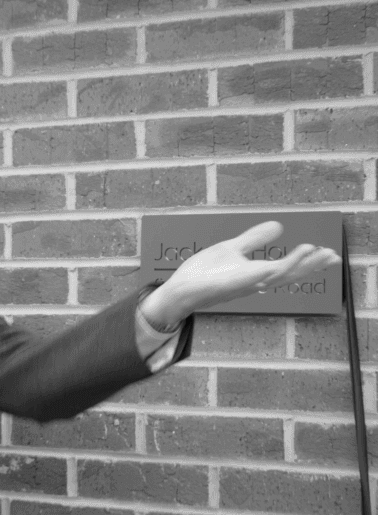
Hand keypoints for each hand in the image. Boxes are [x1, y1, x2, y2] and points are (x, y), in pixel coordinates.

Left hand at [139, 221, 340, 327]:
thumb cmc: (203, 273)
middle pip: (290, 274)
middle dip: (312, 266)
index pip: (287, 267)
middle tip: (334, 256)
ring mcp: (247, 283)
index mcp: (255, 273)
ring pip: (280, 275)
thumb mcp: (232, 248)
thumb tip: (278, 226)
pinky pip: (263, 275)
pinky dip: (278, 266)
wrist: (180, 288)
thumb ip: (254, 239)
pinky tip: (291, 257)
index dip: (308, 261)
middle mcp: (255, 281)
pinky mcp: (237, 283)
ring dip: (301, 265)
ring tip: (319, 252)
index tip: (328, 253)